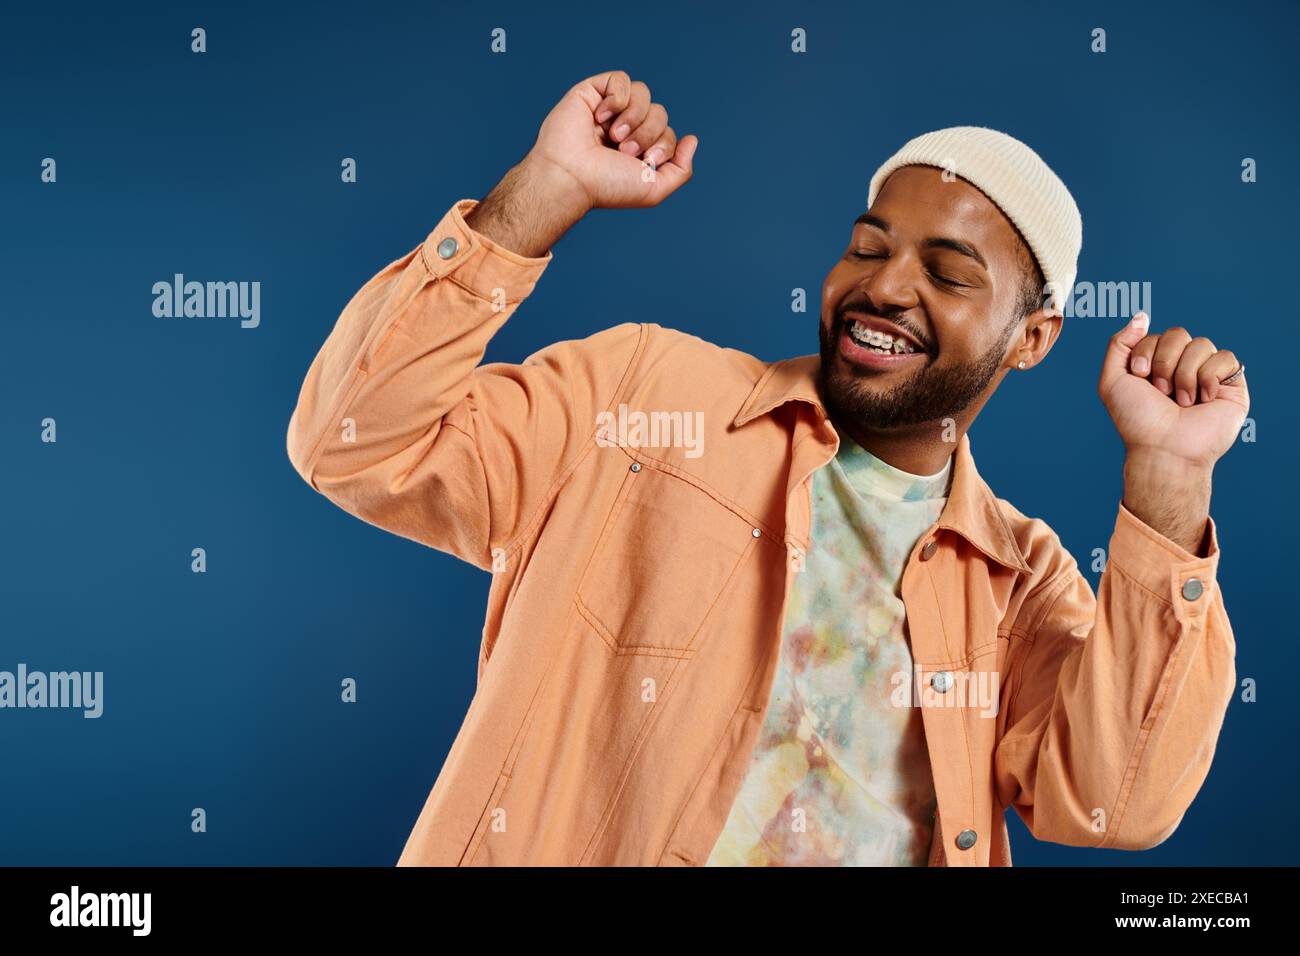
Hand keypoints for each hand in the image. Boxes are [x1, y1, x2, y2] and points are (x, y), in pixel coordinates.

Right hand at [527, 69, 698, 213]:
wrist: (572, 177)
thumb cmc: (607, 186)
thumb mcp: (653, 189)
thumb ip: (681, 170)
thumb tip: (692, 139)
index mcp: (639, 148)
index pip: (669, 132)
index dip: (664, 145)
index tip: (645, 162)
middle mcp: (626, 127)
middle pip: (660, 112)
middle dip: (648, 133)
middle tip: (624, 151)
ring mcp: (609, 109)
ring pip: (644, 94)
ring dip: (634, 117)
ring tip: (614, 136)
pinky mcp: (592, 92)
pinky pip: (621, 79)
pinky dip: (617, 99)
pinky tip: (600, 117)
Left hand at [1099, 312, 1249, 469]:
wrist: (1164, 448)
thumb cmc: (1137, 420)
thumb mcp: (1113, 380)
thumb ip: (1119, 344)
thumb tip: (1142, 315)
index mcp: (1156, 364)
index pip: (1155, 334)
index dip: (1146, 352)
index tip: (1140, 376)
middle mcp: (1181, 366)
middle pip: (1178, 333)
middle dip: (1165, 362)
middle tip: (1161, 391)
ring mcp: (1207, 373)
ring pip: (1201, 344)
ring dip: (1184, 375)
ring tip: (1182, 402)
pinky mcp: (1231, 383)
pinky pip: (1225, 357)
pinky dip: (1209, 378)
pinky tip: (1204, 400)